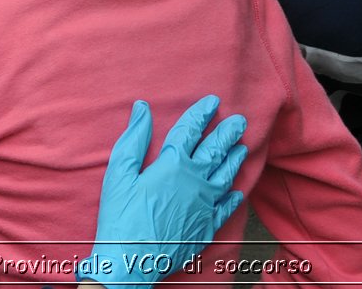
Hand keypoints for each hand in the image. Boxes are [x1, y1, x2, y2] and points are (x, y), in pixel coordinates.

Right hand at [78, 97, 247, 288]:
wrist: (132, 261)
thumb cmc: (121, 216)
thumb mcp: (119, 172)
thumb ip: (133, 139)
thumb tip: (142, 108)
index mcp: (173, 165)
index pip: (191, 131)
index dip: (202, 113)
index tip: (213, 101)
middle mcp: (195, 181)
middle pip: (216, 150)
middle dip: (228, 132)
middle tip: (240, 120)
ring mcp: (204, 205)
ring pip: (226, 176)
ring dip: (235, 159)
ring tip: (242, 148)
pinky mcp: (207, 227)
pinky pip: (226, 208)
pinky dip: (234, 197)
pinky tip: (238, 191)